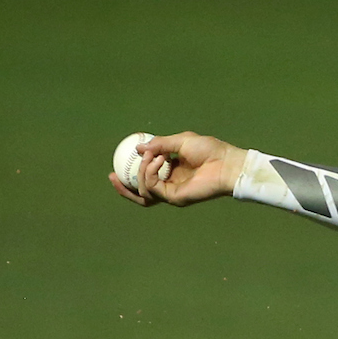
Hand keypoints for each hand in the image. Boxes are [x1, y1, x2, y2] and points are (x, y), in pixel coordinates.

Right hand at [109, 133, 245, 207]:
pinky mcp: (175, 198)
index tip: (118, 161)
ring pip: (144, 192)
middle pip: (141, 193)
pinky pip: (153, 188)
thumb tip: (138, 149)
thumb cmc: (209, 150)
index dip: (131, 172)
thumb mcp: (179, 141)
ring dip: (142, 171)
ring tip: (152, 156)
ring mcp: (172, 193)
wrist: (225, 162)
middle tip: (112, 175)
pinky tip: (158, 160)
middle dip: (123, 187)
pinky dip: (150, 173)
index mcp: (172, 171)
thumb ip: (159, 144)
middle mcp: (170, 184)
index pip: (147, 177)